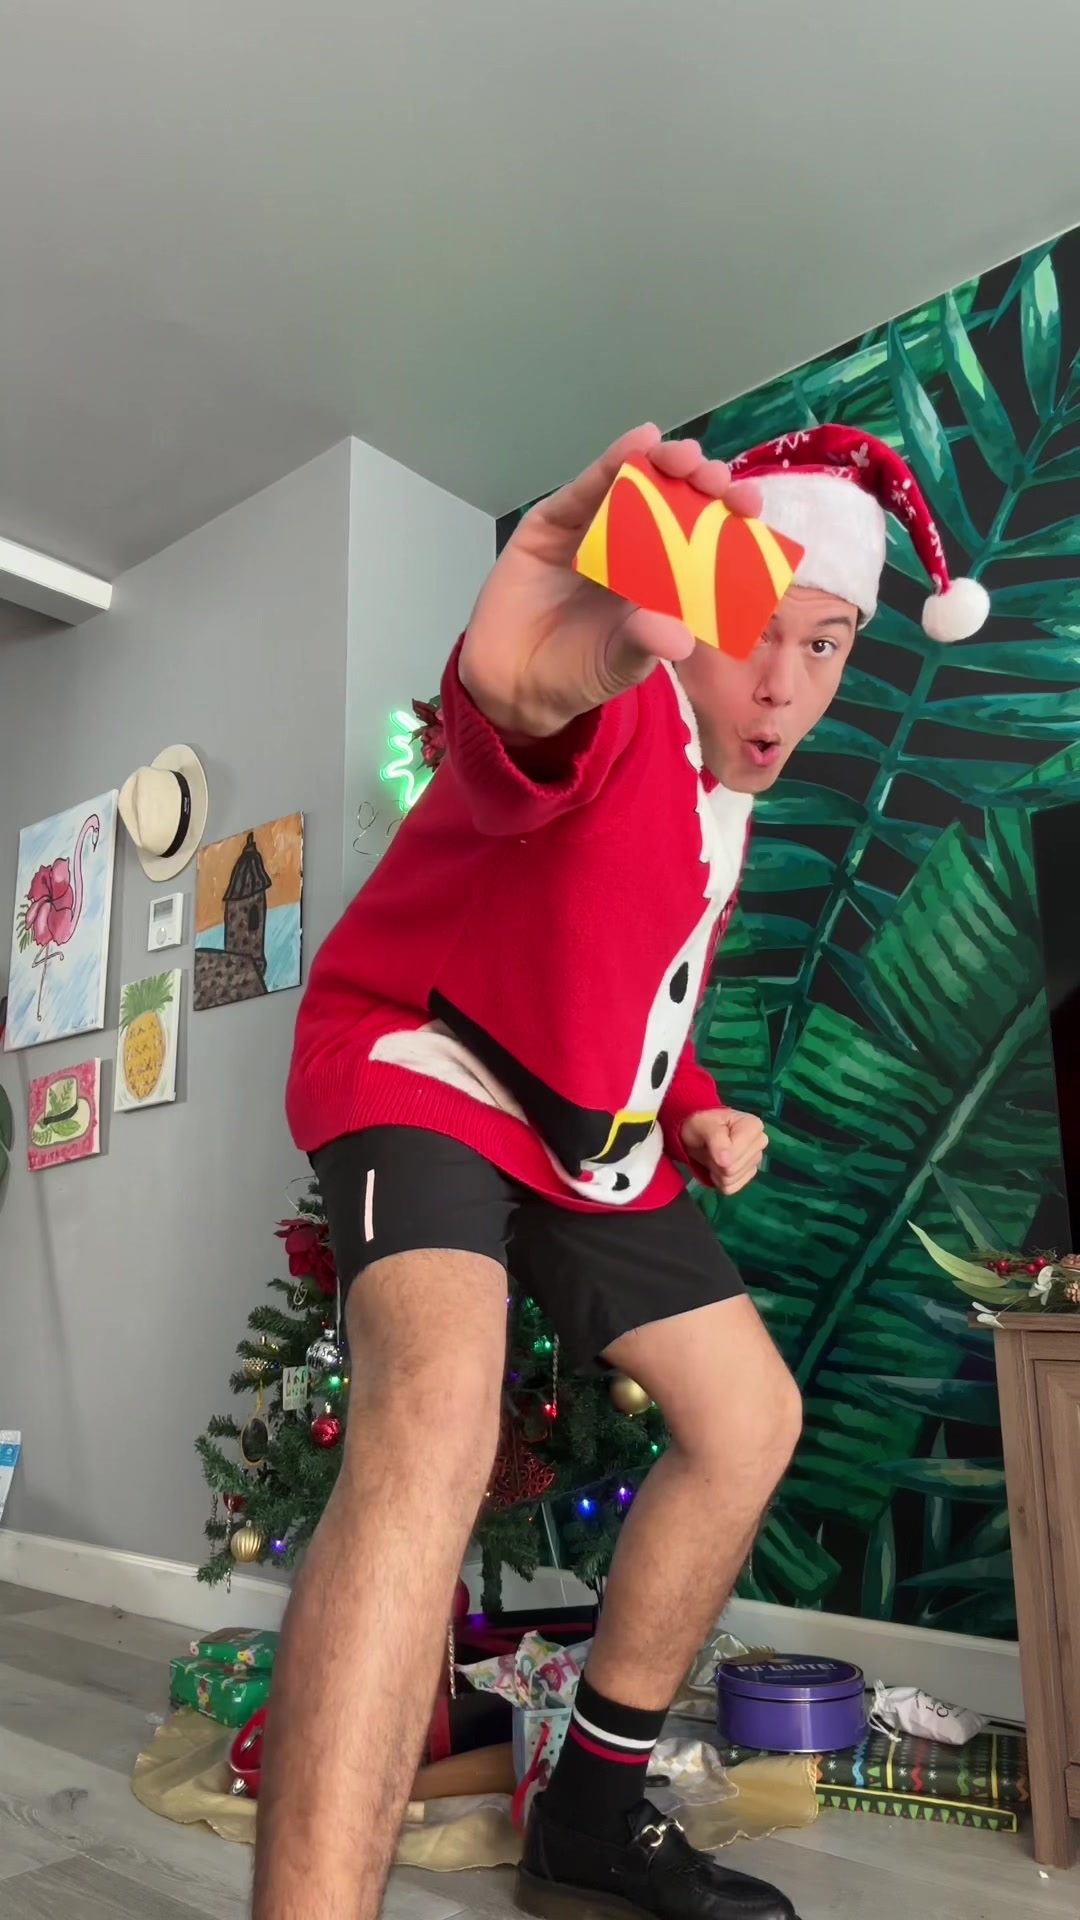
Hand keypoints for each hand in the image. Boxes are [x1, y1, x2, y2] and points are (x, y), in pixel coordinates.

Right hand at [459, 425, 761, 737]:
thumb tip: (680, 639)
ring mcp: (594, 530)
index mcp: (664, 580)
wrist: (511, 683)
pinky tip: (638, 442)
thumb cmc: (576, 674)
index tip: (749, 506)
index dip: (728, 518)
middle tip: (716, 480)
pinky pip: (586, 488)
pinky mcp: (554, 522)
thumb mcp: (619, 666)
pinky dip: (613, 461)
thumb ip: (645, 646)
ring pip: (636, 484)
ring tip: (684, 456)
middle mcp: (635, 548)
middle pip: (676, 502)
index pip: (706, 539)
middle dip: (700, 483)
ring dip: (664, 463)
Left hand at [681, 1108, 767, 1195]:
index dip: (718, 1152)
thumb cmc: (703, 1124)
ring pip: (732, 1180)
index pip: (735, 1153)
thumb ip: (717, 1141)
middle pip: (734, 1168)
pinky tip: (718, 1167)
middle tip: (710, 1149)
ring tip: (714, 1156)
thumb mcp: (705, 1126)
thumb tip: (726, 1163)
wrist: (700, 1133)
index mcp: (754, 1127)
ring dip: (716, 1172)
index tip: (711, 1140)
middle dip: (716, 1163)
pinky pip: (732, 1188)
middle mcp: (760, 1143)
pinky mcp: (749, 1174)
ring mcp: (756, 1160)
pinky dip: (720, 1181)